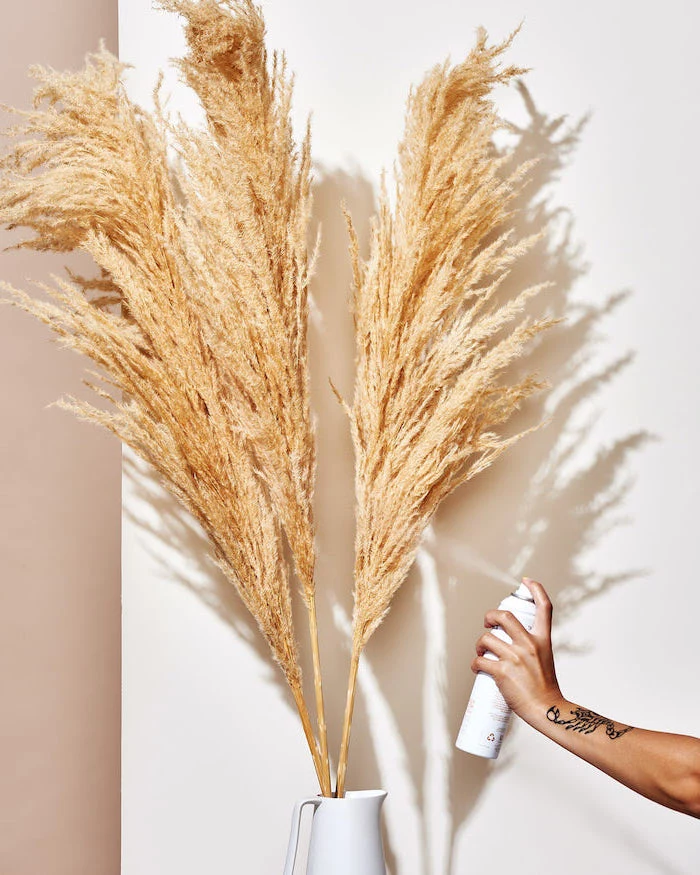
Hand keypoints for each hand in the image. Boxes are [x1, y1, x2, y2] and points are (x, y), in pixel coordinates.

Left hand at [470, 577, 561, 720]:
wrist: (547, 710)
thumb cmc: (545, 687)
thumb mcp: (545, 658)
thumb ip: (532, 647)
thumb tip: (511, 641)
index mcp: (543, 640)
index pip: (544, 608)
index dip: (536, 590)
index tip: (527, 581)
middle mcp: (530, 644)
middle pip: (505, 616)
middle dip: (490, 615)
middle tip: (487, 624)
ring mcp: (516, 657)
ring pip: (487, 639)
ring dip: (479, 644)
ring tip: (481, 652)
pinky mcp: (503, 672)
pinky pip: (480, 660)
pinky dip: (475, 663)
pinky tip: (477, 666)